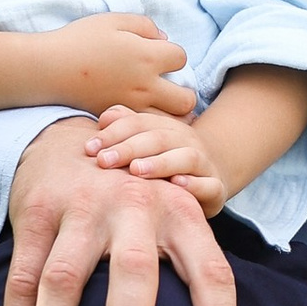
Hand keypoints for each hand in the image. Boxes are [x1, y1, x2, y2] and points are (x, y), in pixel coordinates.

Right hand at [2, 120, 237, 305]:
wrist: (71, 139)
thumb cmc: (134, 201)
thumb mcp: (171, 215)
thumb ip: (187, 265)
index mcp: (179, 213)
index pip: (210, 270)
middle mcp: (134, 206)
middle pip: (134, 268)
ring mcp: (82, 207)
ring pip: (64, 277)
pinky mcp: (37, 212)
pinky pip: (23, 274)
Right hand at [39, 13, 195, 117]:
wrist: (47, 69)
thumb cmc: (80, 40)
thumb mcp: (114, 20)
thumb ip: (145, 26)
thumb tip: (163, 38)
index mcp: (147, 56)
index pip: (182, 58)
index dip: (174, 55)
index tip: (160, 55)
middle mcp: (145, 86)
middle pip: (187, 99)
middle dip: (185, 93)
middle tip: (172, 87)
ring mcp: (132, 107)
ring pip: (170, 122)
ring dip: (172, 114)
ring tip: (162, 106)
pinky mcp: (118, 121)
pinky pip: (146, 130)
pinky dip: (151, 126)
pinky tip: (144, 115)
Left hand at [91, 104, 228, 214]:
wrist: (208, 180)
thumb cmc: (165, 163)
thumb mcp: (145, 144)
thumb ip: (126, 127)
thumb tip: (104, 117)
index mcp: (167, 127)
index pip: (139, 123)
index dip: (114, 133)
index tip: (90, 149)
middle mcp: (187, 141)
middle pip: (159, 138)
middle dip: (130, 148)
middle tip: (104, 161)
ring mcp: (204, 164)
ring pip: (186, 157)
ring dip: (160, 163)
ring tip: (137, 170)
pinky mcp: (216, 187)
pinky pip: (209, 184)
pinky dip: (195, 184)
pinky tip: (177, 185)